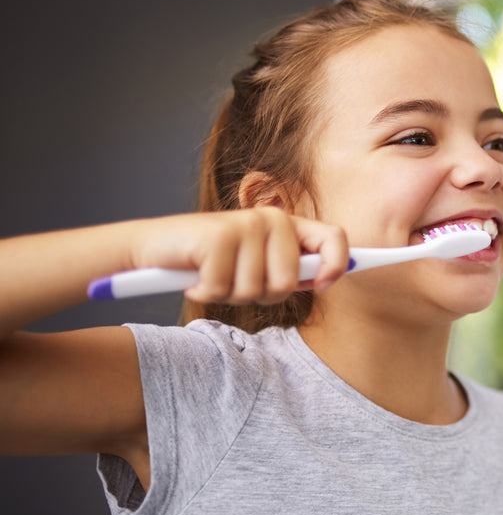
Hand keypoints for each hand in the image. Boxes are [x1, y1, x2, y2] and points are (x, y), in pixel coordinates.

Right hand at [131, 207, 349, 304]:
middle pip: (289, 282)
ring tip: (213, 276)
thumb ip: (290, 268)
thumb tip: (327, 277)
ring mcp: (246, 224)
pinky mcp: (219, 235)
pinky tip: (194, 277)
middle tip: (235, 282)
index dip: (337, 264)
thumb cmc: (209, 261)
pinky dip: (205, 292)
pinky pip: (223, 288)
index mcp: (288, 226)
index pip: (333, 237)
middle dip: (260, 295)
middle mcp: (272, 218)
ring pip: (256, 290)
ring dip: (229, 295)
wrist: (153, 249)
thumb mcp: (256, 265)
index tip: (324, 285)